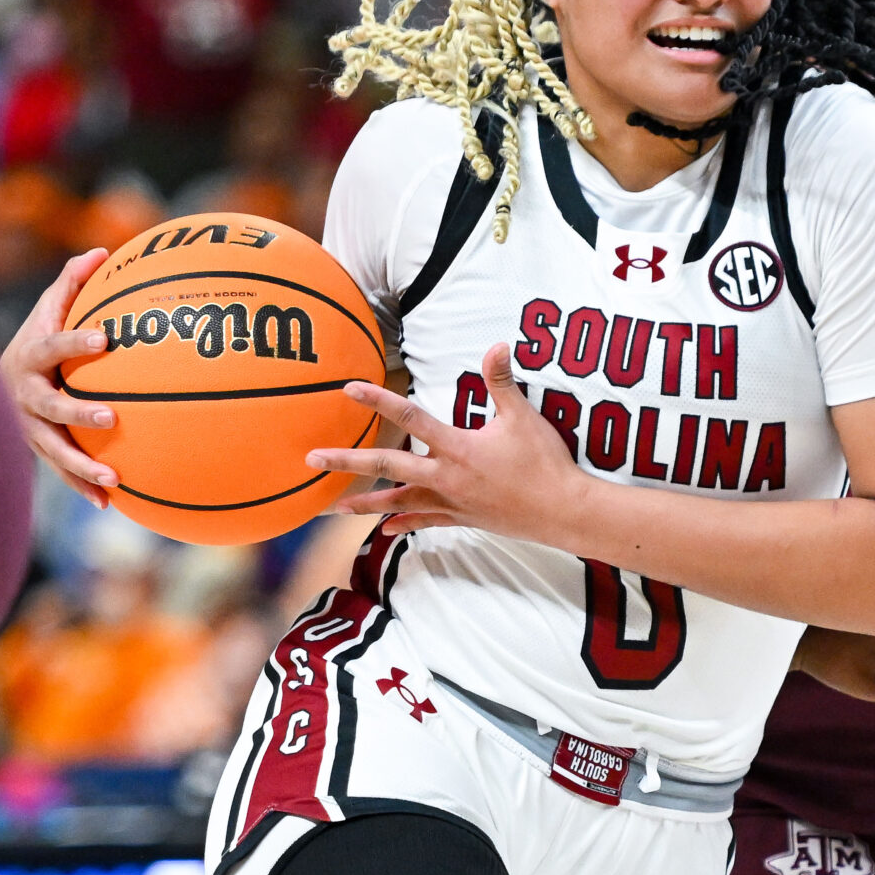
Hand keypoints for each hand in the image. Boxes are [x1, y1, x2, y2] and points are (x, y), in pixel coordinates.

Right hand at [0, 248, 114, 503]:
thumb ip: (73, 283)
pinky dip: (81, 487)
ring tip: (114, 478)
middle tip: (112, 417)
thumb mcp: (49, 309)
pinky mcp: (36, 449)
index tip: (106, 338)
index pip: (53, 345)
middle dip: (78, 412)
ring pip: (53, 447)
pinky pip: (59, 471)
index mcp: (31, 355)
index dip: (76, 340)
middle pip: (50, 405)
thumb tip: (105, 252)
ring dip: (81, 464)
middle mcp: (24, 393)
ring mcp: (27, 425)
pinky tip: (110, 503)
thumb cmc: (38, 339)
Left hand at [312, 342, 591, 540]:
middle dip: (347, 462)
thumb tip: (497, 344)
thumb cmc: (545, 463)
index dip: (379, 401)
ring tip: (331, 508)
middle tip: (311, 460)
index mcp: (457, 447)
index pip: (410, 417)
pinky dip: (404, 523)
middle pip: (387, 466)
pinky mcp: (463, 519)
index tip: (348, 389)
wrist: (563, 512)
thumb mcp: (524, 417)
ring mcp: (452, 502)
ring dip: (363, 504)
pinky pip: (426, 521)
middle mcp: (446, 477)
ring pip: (398, 502)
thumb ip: (503, 381)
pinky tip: (384, 529)